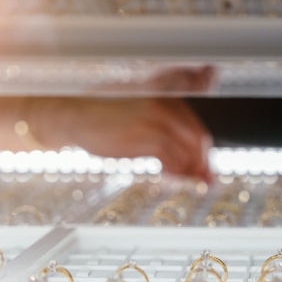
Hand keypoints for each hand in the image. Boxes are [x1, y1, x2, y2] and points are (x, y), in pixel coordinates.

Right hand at [28, 97, 213, 180]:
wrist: (73, 115)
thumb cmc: (106, 118)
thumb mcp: (140, 115)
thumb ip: (167, 131)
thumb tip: (190, 159)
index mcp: (169, 97)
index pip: (197, 129)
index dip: (205, 154)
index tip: (208, 172)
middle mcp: (167, 104)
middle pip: (198, 140)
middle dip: (202, 165)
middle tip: (203, 183)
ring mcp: (158, 119)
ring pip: (188, 152)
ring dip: (189, 172)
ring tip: (183, 184)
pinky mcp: (147, 135)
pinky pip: (172, 160)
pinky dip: (175, 174)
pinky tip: (168, 179)